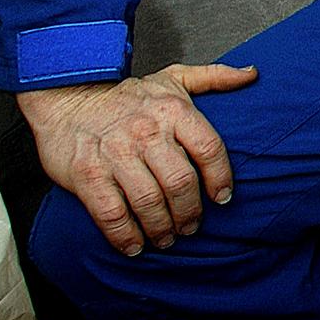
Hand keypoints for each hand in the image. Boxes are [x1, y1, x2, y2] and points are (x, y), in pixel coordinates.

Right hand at [17, 62, 258, 255]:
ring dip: (162, 227)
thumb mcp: (173, 78)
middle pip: (180, 182)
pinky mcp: (87, 174)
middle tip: (192, 227)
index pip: (209, 149)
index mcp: (173, 111)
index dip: (220, 178)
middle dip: (190, 212)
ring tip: (168, 237)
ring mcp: (115, 154)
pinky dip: (125, 235)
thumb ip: (214, 77)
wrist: (67, 96)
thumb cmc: (126, 95)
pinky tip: (135, 245)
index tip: (222, 198)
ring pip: (148, 201)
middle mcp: (147, 132)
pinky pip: (111, 212)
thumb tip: (252, 75)